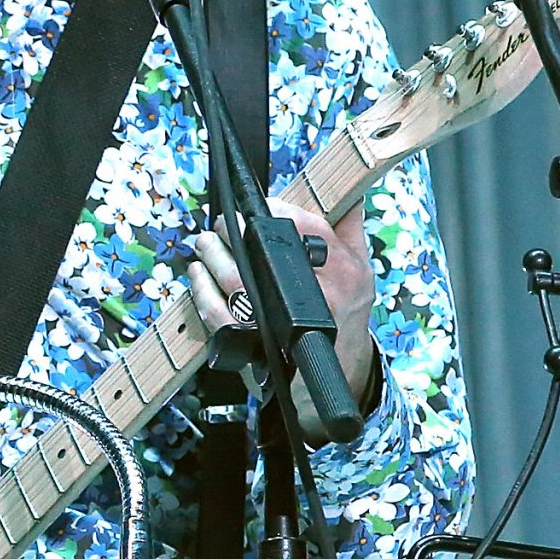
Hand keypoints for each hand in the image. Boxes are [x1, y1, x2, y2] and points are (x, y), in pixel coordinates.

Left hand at [186, 201, 378, 442]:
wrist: (341, 365)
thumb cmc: (345, 310)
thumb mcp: (360, 267)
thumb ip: (348, 226)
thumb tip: (347, 192)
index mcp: (343, 270)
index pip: (306, 227)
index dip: (275, 210)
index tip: (256, 205)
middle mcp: (317, 297)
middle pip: (264, 255)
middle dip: (233, 233)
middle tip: (219, 225)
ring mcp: (284, 324)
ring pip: (236, 284)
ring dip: (212, 259)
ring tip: (205, 244)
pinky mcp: (257, 345)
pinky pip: (221, 318)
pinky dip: (203, 294)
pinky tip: (199, 277)